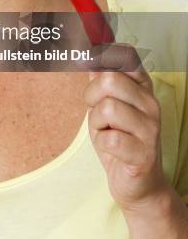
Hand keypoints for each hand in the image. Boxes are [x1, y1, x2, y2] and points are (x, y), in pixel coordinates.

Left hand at [83, 44, 168, 211]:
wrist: (138, 184)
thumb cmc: (120, 139)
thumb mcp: (106, 106)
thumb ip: (100, 81)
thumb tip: (88, 55)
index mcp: (142, 87)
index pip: (127, 56)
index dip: (104, 55)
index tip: (91, 63)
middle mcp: (150, 104)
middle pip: (110, 79)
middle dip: (91, 95)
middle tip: (95, 110)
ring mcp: (150, 128)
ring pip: (107, 108)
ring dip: (96, 122)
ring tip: (105, 131)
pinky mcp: (143, 154)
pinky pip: (109, 138)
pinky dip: (101, 143)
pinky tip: (110, 149)